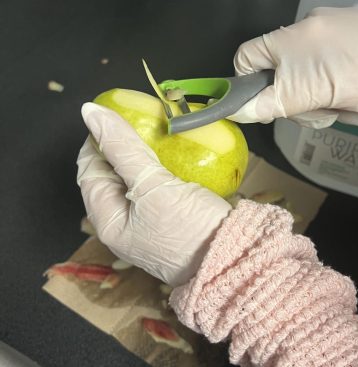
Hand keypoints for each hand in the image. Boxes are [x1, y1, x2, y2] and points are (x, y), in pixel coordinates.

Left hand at [76, 103, 231, 285]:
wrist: (234, 260)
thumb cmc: (190, 230)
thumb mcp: (152, 187)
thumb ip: (122, 149)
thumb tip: (90, 113)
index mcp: (108, 221)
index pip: (89, 172)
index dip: (96, 140)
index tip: (114, 115)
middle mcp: (124, 223)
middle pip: (111, 176)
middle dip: (119, 147)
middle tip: (138, 119)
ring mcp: (148, 222)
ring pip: (135, 180)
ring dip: (141, 155)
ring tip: (155, 132)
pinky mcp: (170, 218)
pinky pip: (156, 187)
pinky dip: (159, 168)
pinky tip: (172, 154)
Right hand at [231, 5, 357, 127]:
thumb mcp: (325, 94)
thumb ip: (279, 101)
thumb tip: (239, 111)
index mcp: (294, 39)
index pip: (248, 60)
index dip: (247, 87)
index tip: (266, 111)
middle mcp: (307, 36)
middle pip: (276, 80)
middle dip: (297, 103)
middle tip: (324, 111)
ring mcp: (329, 44)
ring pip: (303, 88)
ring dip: (323, 105)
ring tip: (352, 105)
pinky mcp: (347, 55)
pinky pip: (326, 83)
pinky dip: (338, 97)